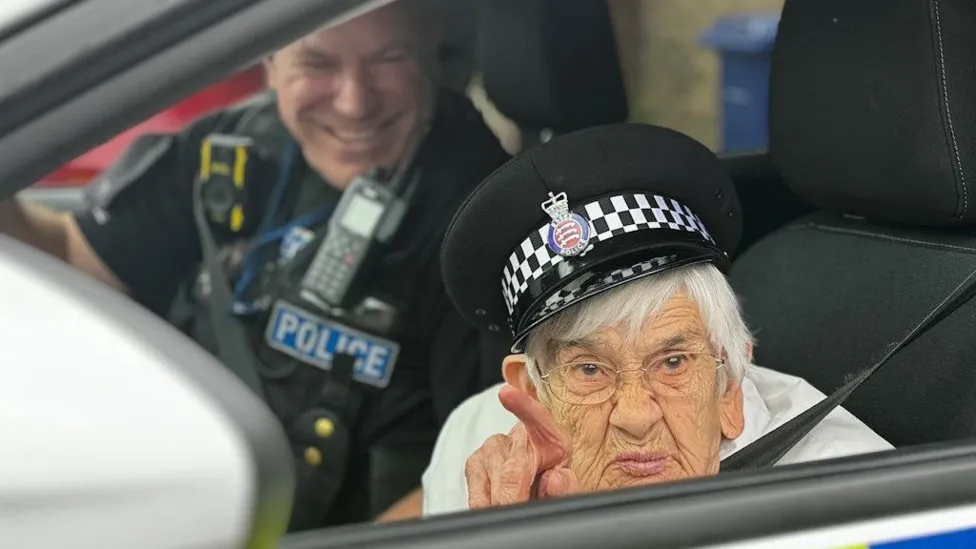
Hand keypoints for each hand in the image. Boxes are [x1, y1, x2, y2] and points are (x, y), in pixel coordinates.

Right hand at [465, 384, 578, 509]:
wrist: (534, 489)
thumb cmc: (552, 483)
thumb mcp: (569, 486)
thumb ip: (568, 486)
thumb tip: (554, 480)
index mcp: (548, 434)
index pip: (536, 416)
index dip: (521, 405)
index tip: (506, 393)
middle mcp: (516, 436)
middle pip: (511, 469)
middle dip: (516, 499)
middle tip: (523, 512)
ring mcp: (491, 449)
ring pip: (490, 482)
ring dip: (501, 504)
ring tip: (517, 510)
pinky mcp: (474, 465)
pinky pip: (476, 492)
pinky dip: (486, 506)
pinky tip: (498, 508)